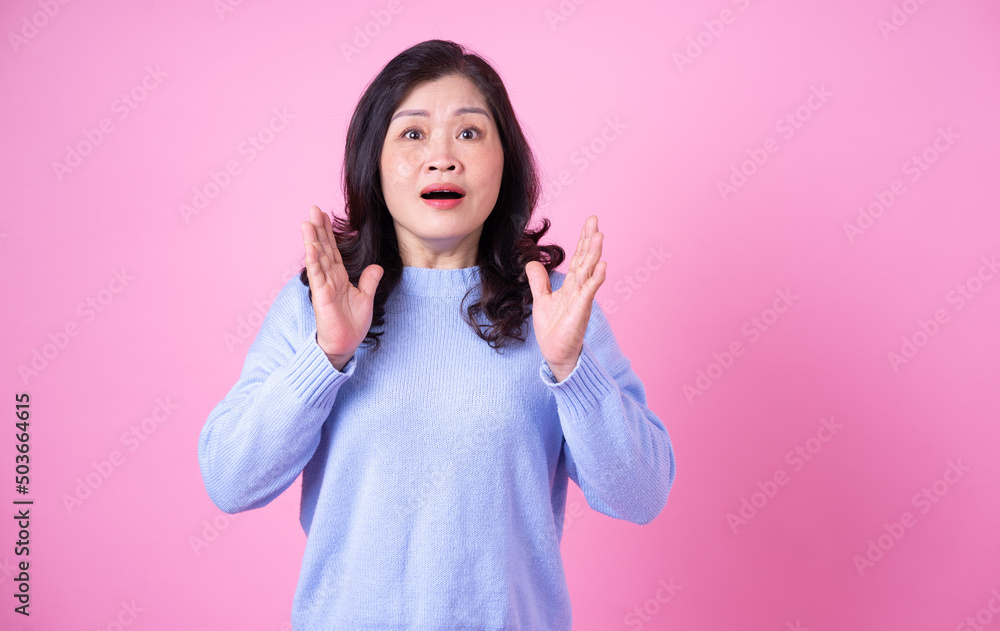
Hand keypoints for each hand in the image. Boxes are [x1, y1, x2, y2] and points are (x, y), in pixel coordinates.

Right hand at [300, 206, 382, 370]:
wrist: (345, 345)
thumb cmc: (351, 324)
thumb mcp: (365, 299)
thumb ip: (369, 281)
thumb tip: (376, 267)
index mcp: (339, 277)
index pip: (333, 250)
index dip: (329, 233)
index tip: (324, 215)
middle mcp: (329, 279)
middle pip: (323, 249)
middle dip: (318, 229)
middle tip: (313, 209)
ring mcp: (324, 286)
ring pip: (317, 259)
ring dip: (312, 240)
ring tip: (307, 222)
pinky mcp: (321, 297)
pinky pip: (317, 276)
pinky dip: (314, 262)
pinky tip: (311, 248)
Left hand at [525, 215, 606, 382]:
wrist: (555, 352)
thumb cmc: (553, 329)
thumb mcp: (541, 299)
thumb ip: (539, 281)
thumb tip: (532, 262)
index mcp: (570, 285)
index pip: (578, 258)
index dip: (582, 240)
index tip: (590, 222)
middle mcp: (579, 288)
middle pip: (586, 259)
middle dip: (590, 240)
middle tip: (595, 220)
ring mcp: (582, 298)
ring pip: (589, 271)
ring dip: (594, 254)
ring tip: (599, 236)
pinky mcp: (582, 310)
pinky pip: (590, 291)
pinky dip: (596, 278)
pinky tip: (602, 265)